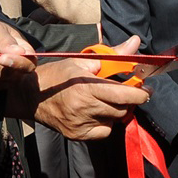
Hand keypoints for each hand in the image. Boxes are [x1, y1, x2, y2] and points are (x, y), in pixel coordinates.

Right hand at [31, 36, 149, 140]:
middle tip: (128, 91)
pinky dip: (106, 123)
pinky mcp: (78, 135)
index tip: (146, 90)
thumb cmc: (59, 74)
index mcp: (86, 87)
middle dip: (129, 100)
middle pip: (122, 108)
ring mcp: (80, 124)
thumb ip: (113, 54)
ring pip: (114, 120)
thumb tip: (136, 42)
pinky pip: (104, 132)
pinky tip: (97, 112)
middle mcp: (84, 108)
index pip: (123, 95)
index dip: (140, 94)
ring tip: (108, 99)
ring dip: (117, 110)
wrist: (31, 95)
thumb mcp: (84, 60)